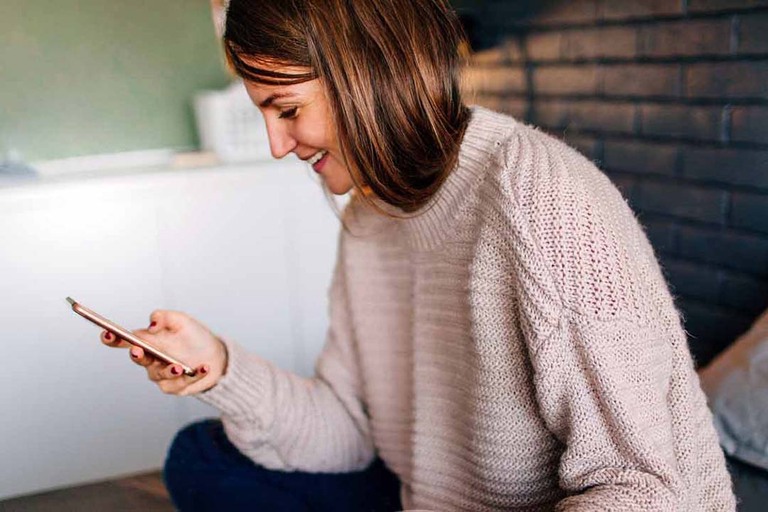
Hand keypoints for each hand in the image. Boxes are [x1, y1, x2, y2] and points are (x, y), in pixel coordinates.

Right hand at [100, 310, 227, 395]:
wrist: (215, 355)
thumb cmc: (194, 337)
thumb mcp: (181, 321)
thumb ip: (165, 317)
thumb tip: (152, 323)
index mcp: (148, 341)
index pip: (125, 340)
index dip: (113, 339)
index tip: (107, 334)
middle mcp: (151, 359)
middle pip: (139, 358)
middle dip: (137, 355)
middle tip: (138, 350)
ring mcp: (160, 374)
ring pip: (159, 374)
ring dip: (168, 370)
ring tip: (178, 366)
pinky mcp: (174, 386)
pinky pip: (180, 383)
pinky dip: (192, 376)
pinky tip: (203, 368)